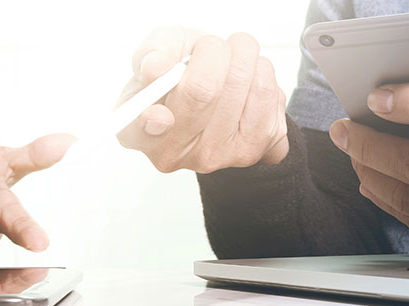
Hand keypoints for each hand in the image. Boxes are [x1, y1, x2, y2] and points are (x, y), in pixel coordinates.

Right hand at [116, 28, 288, 173]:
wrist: (218, 86)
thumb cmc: (182, 71)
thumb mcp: (157, 52)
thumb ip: (152, 54)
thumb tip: (155, 67)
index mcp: (140, 132)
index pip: (141, 132)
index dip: (149, 122)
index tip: (160, 114)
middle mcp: (177, 152)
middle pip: (203, 90)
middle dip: (213, 50)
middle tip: (210, 46)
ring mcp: (218, 156)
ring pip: (244, 85)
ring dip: (242, 56)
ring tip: (230, 63)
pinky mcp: (257, 149)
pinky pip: (269, 92)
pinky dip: (261, 72)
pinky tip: (246, 82)